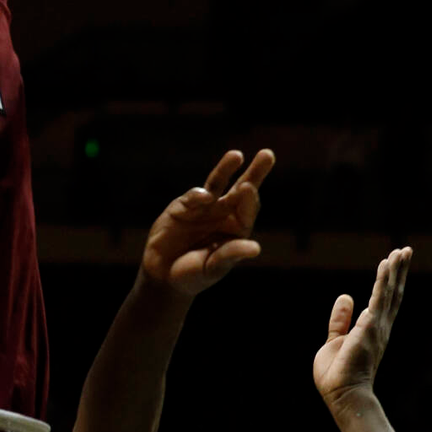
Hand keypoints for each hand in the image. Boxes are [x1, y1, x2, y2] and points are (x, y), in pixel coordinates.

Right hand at [140, 149, 275, 297]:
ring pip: (217, 184)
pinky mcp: (182, 207)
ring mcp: (203, 208)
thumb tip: (255, 249)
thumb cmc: (194, 276)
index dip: (250, 198)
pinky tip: (204, 196)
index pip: (248, 209)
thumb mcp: (214, 268)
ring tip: (237, 155)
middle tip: (268, 154)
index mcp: (237, 229)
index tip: (249, 188)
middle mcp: (223, 215)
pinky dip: (197, 194)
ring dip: (226, 169)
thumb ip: (231, 255)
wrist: (163, 277)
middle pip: (241, 190)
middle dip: (254, 172)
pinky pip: (192, 196)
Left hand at [313, 248, 410, 408]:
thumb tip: (346, 297)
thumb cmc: (338, 375)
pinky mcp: (369, 327)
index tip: (393, 261)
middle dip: (399, 271)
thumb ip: (340, 320)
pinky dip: (383, 281)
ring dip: (395, 271)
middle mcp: (379, 327)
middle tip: (405, 250)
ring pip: (389, 293)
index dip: (390, 280)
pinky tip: (386, 265)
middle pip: (393, 293)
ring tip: (401, 251)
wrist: (342, 395)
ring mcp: (377, 327)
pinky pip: (378, 299)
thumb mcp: (334, 341)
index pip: (384, 300)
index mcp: (372, 330)